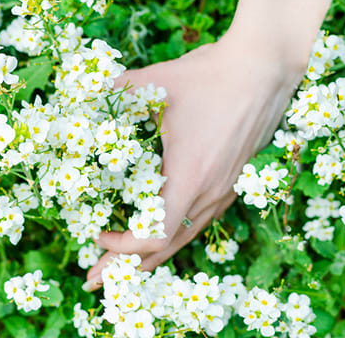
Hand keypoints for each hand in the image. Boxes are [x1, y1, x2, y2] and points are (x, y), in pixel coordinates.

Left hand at [84, 32, 305, 289]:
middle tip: (93, 281)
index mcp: (191, 176)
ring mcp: (225, 189)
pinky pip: (198, 221)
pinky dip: (172, 235)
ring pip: (185, 238)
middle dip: (127, 267)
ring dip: (150, 254)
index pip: (156, 234)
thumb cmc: (211, 74)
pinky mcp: (232, 181)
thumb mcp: (155, 82)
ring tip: (121, 266)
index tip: (96, 237)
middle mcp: (211, 192)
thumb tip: (78, 97)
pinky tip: (156, 231)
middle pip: (167, 248)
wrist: (265, 64)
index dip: (123, 246)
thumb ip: (112, 94)